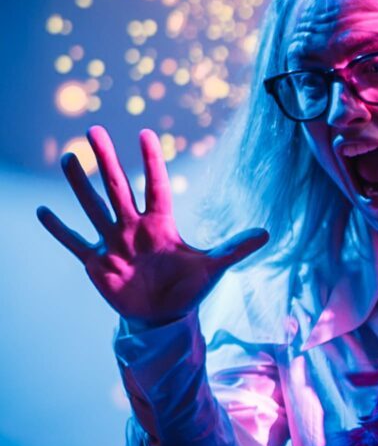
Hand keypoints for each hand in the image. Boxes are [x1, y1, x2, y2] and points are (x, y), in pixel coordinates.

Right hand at [37, 125, 268, 328]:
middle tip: (94, 129)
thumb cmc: (188, 287)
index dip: (152, 162)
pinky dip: (59, 229)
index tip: (146, 134)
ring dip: (80, 185)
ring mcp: (113, 243)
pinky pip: (75, 242)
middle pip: (118, 187)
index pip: (156, 186)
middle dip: (107, 160)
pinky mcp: (97, 263)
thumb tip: (267, 232)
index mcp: (162, 224)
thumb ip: (235, 248)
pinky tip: (43, 211)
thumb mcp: (214, 266)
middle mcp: (134, 227)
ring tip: (69, 157)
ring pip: (94, 207)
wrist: (164, 316)